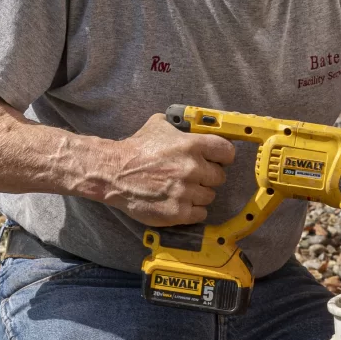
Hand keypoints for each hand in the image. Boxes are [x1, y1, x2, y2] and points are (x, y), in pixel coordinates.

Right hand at [102, 113, 235, 225]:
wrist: (113, 173)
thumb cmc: (136, 149)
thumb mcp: (159, 125)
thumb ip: (181, 127)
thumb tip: (196, 126)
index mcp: (191, 145)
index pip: (227, 152)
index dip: (223, 156)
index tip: (218, 160)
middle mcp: (192, 168)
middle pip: (219, 177)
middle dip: (208, 176)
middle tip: (194, 176)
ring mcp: (186, 192)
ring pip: (210, 196)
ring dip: (199, 194)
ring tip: (182, 190)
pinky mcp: (178, 212)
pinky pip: (200, 214)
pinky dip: (193, 210)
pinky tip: (180, 202)